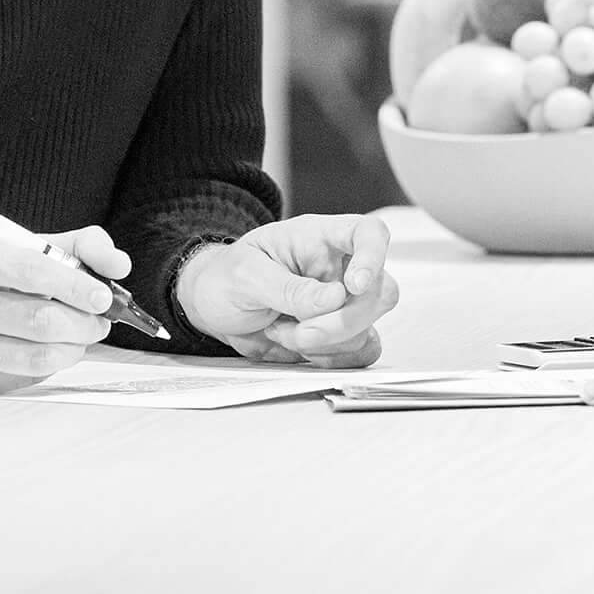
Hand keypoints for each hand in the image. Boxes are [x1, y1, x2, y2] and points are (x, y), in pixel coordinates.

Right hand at [0, 228, 123, 394]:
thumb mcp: (13, 248)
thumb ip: (73, 246)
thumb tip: (118, 264)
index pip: (29, 269)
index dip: (74, 284)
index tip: (104, 295)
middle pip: (37, 319)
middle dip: (84, 322)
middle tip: (102, 320)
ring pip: (34, 356)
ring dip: (74, 348)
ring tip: (82, 337)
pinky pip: (22, 379)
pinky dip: (50, 366)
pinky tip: (52, 352)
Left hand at [175, 214, 400, 366]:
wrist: (214, 309)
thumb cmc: (227, 278)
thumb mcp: (245, 275)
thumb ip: (289, 287)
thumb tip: (336, 298)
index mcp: (320, 238)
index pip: (368, 234)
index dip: (373, 257)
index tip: (354, 287)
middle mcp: (341, 268)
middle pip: (379, 292)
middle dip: (341, 322)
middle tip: (299, 331)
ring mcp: (344, 304)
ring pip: (368, 328)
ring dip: (325, 343)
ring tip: (282, 332)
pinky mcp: (339, 335)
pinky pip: (359, 352)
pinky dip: (331, 359)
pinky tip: (298, 349)